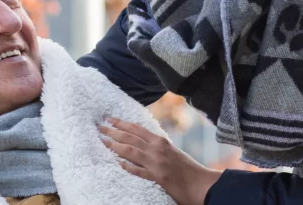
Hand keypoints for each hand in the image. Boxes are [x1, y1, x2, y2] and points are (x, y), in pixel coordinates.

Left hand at [100, 117, 222, 204]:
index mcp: (161, 142)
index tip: (109, 119)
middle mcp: (157, 149)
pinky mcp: (157, 177)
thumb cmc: (188, 169)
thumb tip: (141, 143)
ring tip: (102, 141)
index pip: (137, 129)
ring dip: (114, 145)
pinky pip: (138, 170)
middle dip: (112, 131)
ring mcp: (156, 163)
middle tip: (99, 127)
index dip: (121, 123)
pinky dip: (127, 166)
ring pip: (130, 150)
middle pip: (130, 137)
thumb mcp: (172, 152)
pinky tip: (117, 163)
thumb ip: (157, 147)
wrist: (202, 183)